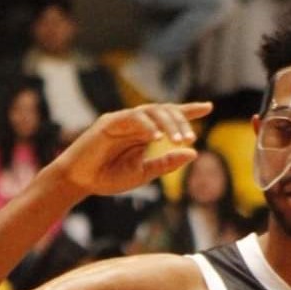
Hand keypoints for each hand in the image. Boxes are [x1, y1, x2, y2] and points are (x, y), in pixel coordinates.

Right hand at [51, 103, 209, 198]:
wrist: (81, 181)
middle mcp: (136, 123)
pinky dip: (146, 126)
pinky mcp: (109, 122)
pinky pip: (132, 118)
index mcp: (145, 134)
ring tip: (177, 140)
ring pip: (150, 111)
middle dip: (180, 121)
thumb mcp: (144, 173)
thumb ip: (167, 163)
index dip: (188, 110)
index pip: (170, 116)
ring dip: (167, 124)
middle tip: (190, 138)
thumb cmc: (109, 177)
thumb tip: (193, 153)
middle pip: (164, 111)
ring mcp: (122, 120)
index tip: (209, 107)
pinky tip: (157, 137)